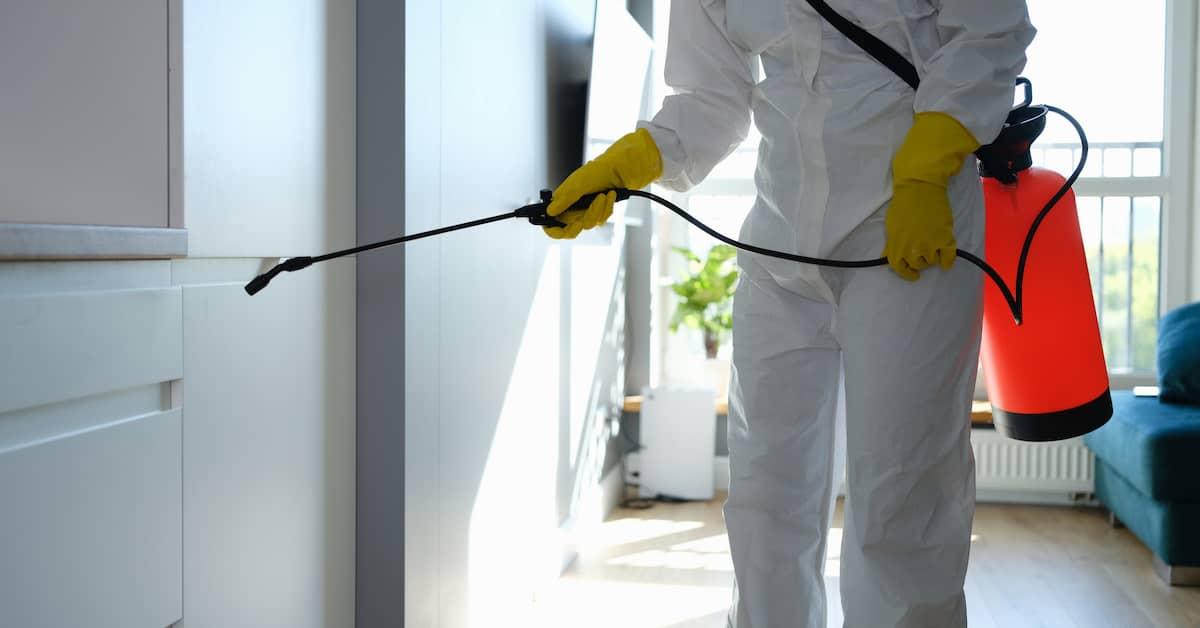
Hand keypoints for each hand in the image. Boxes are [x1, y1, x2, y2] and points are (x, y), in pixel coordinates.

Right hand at [544, 128, 661, 238]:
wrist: (622, 169)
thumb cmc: (598, 171)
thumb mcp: (578, 185)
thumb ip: (564, 200)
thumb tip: (549, 212)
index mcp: (563, 199)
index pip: (552, 221)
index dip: (553, 229)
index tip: (559, 231)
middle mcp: (573, 206)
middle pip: (571, 227)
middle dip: (582, 218)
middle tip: (585, 218)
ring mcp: (587, 209)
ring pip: (589, 224)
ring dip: (598, 210)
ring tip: (603, 195)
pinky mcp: (600, 211)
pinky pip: (602, 219)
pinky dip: (607, 207)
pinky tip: (610, 195)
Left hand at [883, 112, 979, 280]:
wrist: (920, 187)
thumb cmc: (903, 204)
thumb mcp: (892, 226)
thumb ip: (892, 243)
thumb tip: (888, 256)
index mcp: (896, 246)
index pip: (900, 268)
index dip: (906, 273)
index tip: (913, 274)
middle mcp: (912, 249)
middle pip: (918, 264)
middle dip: (920, 259)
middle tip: (923, 250)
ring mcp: (929, 245)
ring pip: (932, 261)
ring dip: (933, 256)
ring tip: (933, 246)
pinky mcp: (945, 238)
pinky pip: (949, 257)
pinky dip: (948, 260)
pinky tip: (947, 259)